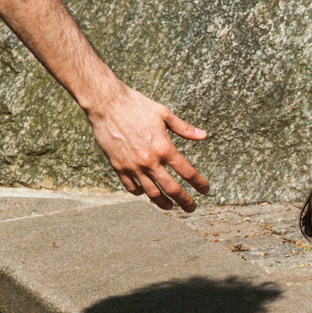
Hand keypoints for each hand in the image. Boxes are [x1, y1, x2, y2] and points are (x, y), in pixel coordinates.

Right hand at [84, 85, 209, 211]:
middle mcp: (150, 161)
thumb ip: (184, 128)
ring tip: (170, 207)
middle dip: (185, 201)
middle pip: (172, 189)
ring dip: (163, 203)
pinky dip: (140, 193)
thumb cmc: (136, 105)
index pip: (187, 172)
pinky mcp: (118, 166)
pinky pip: (131, 187)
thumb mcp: (164, 114)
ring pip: (151, 193)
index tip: (205, 190)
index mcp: (164, 148)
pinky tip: (146, 193)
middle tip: (192, 208)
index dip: (199, 184)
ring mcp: (133, 166)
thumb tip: (204, 136)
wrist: (106, 103)